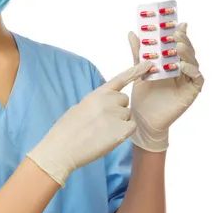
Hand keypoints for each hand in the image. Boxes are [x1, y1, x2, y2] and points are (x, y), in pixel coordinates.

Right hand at [26, 60, 152, 186]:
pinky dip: (124, 132)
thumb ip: (96, 103)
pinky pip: (131, 127)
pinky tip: (109, 137)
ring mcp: (116, 115)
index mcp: (97, 94)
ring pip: (127, 115)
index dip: (135, 71)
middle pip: (124, 101)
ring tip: (102, 132)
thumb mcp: (79, 108)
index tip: (148, 64)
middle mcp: (109, 101)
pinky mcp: (122, 130)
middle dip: (118, 109)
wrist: (63, 148)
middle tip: (102, 122)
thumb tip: (105, 107)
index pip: (120, 79)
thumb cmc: (66, 131)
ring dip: (119, 122)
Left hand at [127, 22, 203, 151]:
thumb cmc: (142, 96)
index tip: (175, 22)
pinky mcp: (191, 92)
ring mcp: (187, 80)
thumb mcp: (138, 71)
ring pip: (193, 62)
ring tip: (178, 46)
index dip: (178, 32)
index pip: (177, 44)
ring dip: (187, 53)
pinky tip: (183, 66)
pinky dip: (191, 70)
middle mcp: (181, 69)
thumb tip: (133, 32)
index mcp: (170, 63)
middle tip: (176, 32)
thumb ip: (138, 53)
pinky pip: (196, 78)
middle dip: (182, 40)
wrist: (143, 120)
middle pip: (187, 51)